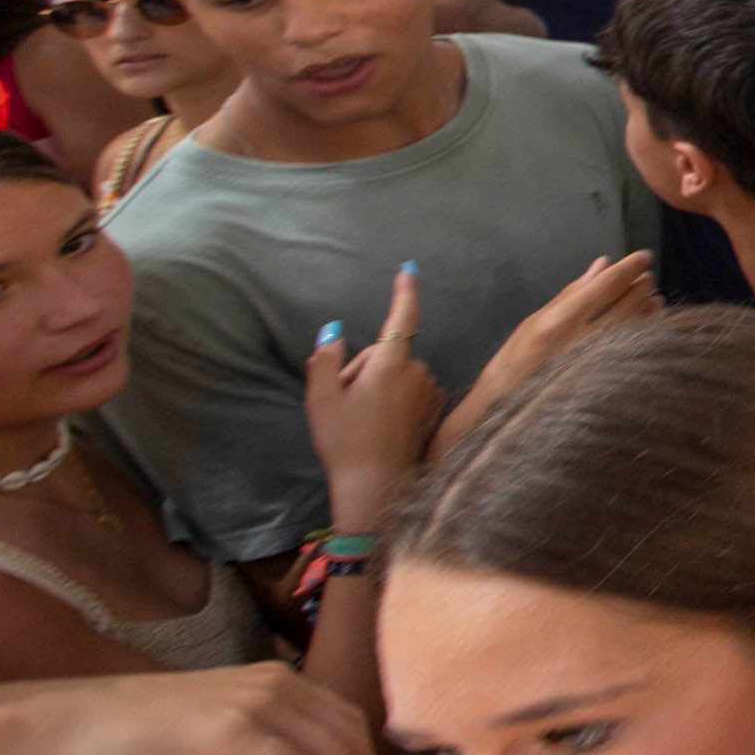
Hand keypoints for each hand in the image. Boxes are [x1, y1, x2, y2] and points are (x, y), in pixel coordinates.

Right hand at [302, 266, 444, 524]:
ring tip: (362, 420)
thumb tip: (334, 331)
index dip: (405, 292)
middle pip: (384, 354)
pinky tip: (381, 426)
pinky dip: (394, 401)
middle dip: (363, 370)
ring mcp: (429, 391)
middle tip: (346, 404)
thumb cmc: (345, 442)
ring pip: (396, 374)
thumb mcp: (321, 399)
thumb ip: (325, 360)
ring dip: (378, 387)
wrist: (377, 485)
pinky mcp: (434, 408)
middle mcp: (417, 372)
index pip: (401, 318)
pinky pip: (409, 391)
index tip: (408, 270)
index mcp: (390, 365)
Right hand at [438, 252, 660, 458]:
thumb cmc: (512, 367)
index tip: (644, 257)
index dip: (630, 268)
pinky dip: (648, 334)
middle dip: (641, 287)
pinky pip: (638, 352)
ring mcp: (599, 366)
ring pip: (639, 328)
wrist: (503, 416)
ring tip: (652, 300)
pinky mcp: (610, 384)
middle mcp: (582, 343)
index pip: (606, 286)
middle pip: (628, 304)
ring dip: (649, 308)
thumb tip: (601, 265)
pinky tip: (649, 327)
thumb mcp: (532, 324)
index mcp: (558, 324)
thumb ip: (570, 294)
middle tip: (646, 279)